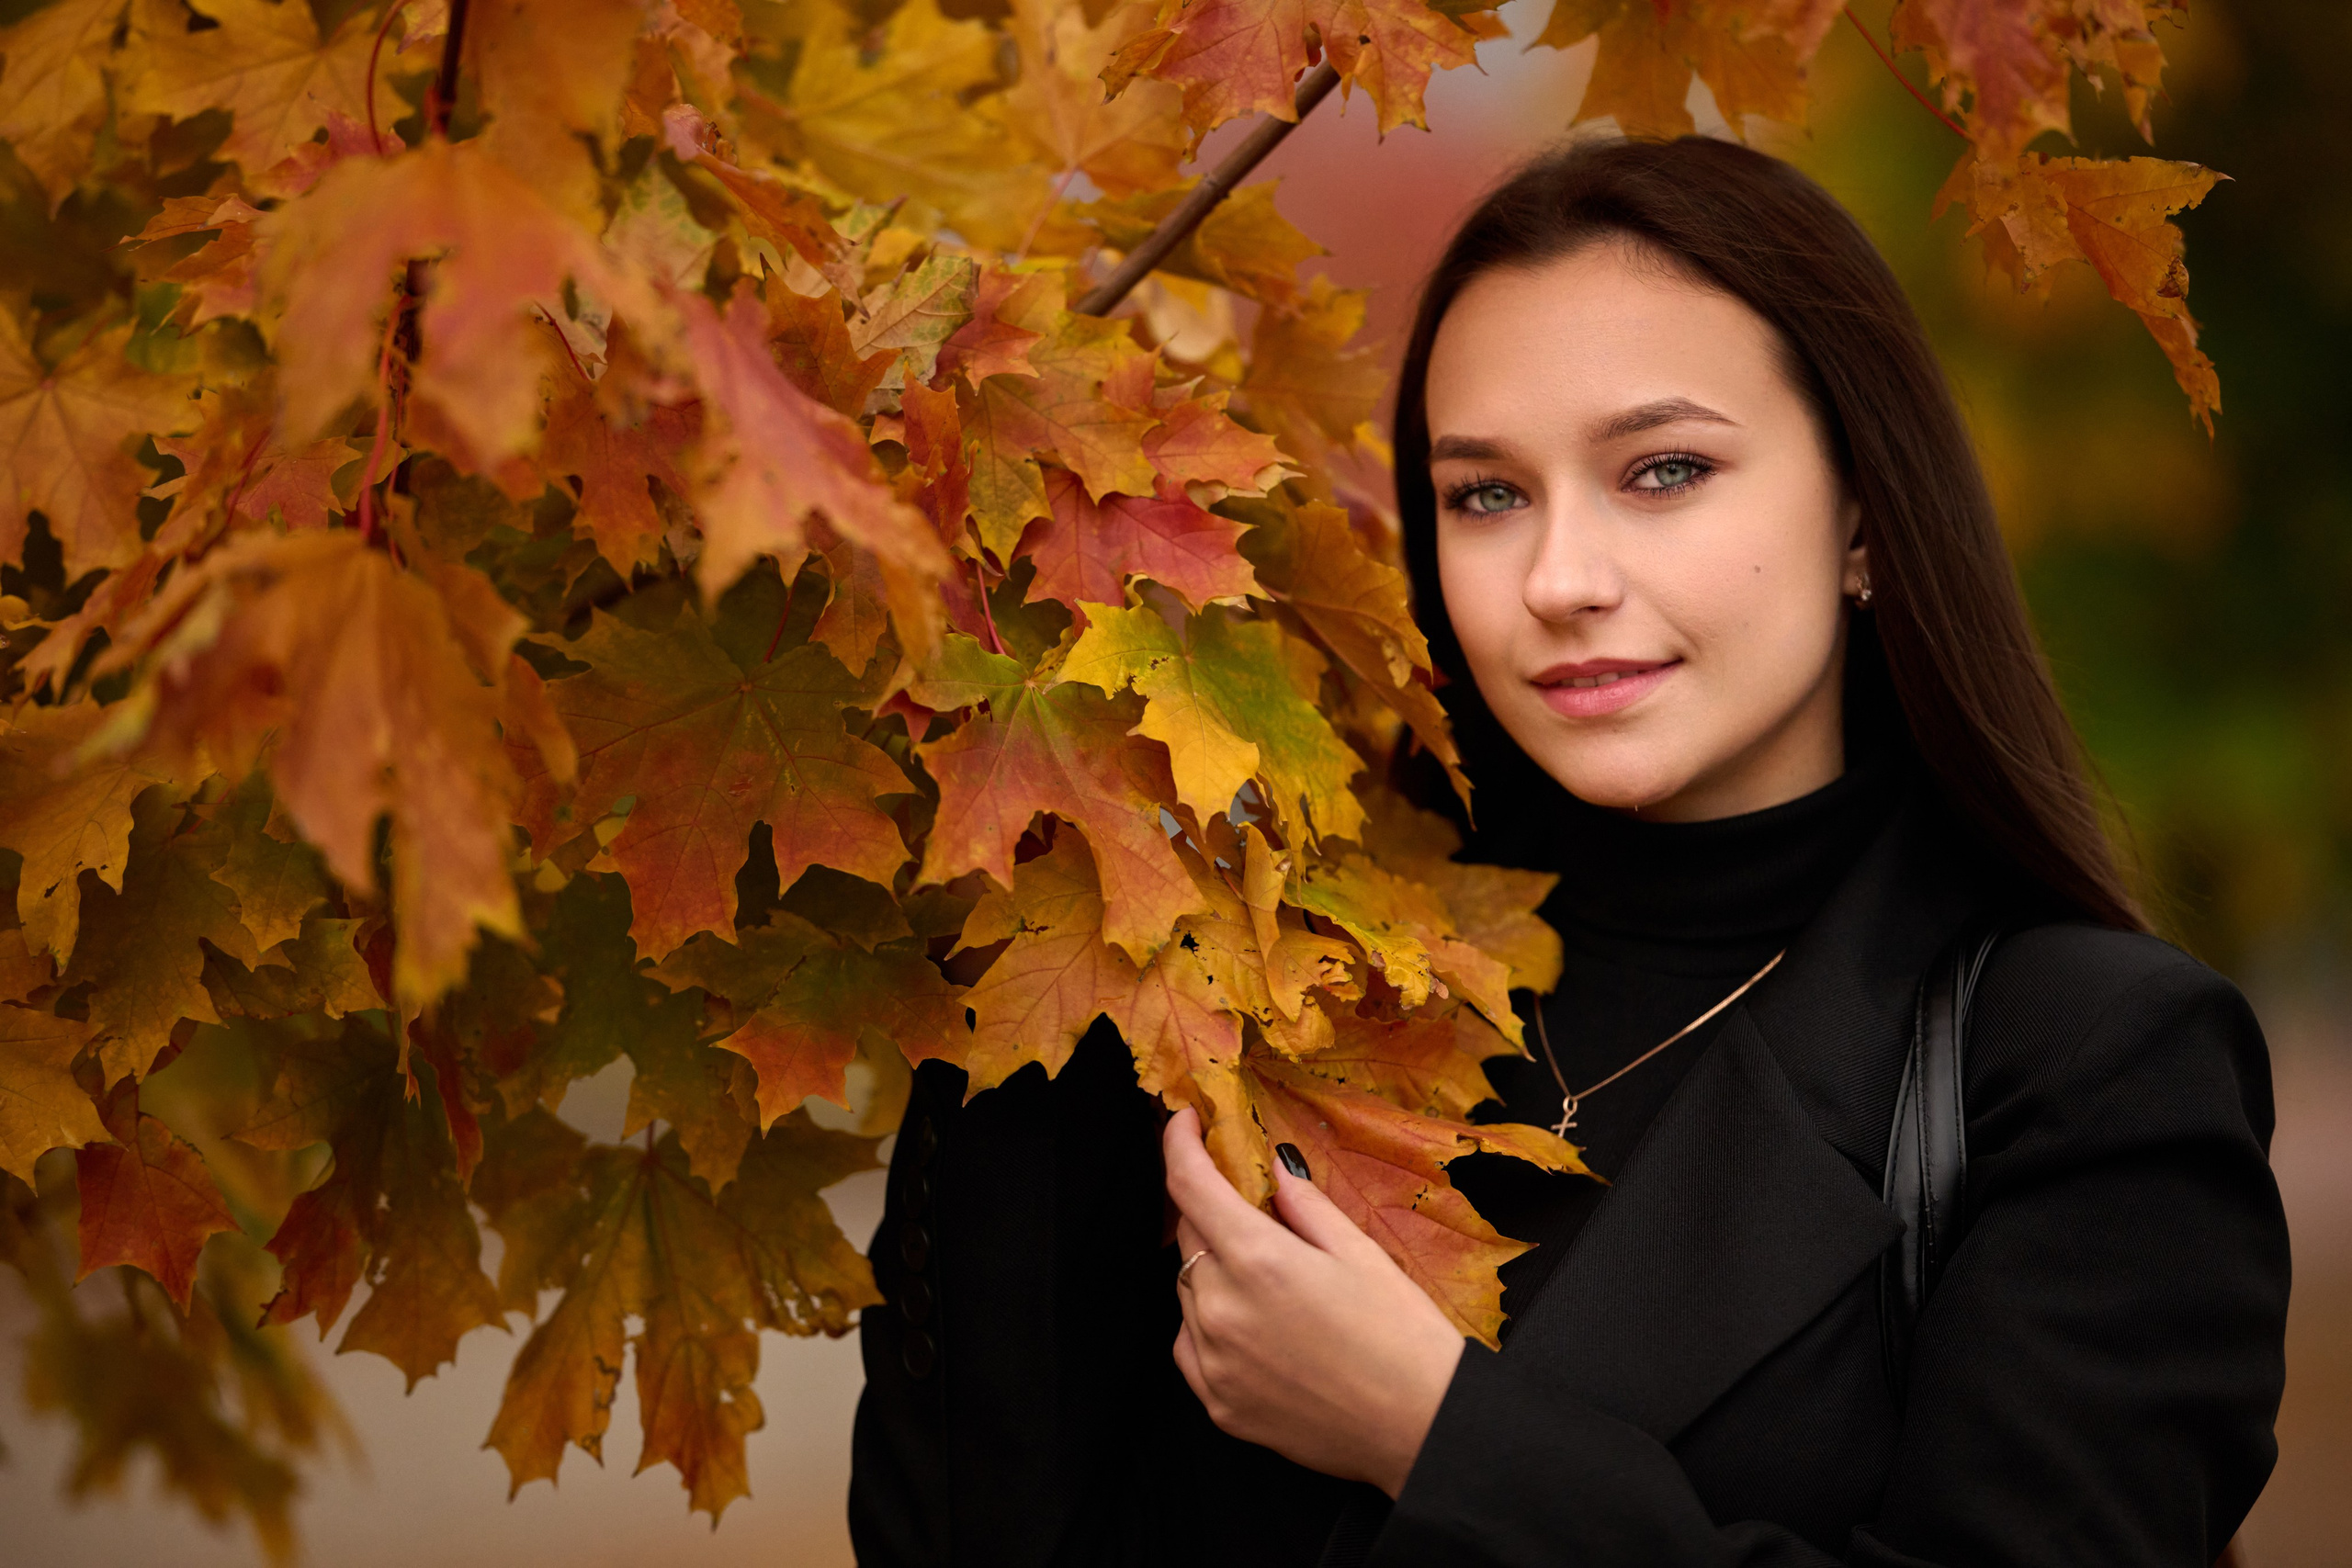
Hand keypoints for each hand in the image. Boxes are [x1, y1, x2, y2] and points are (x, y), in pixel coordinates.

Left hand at [1163, 1107, 1465, 1497]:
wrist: (1422, 1430)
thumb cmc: (1404, 1337)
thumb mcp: (1361, 1252)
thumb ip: (1304, 1206)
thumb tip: (1273, 1170)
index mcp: (1258, 1261)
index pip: (1189, 1185)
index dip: (1178, 1143)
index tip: (1183, 1122)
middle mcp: (1223, 1310)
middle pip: (1188, 1235)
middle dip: (1210, 1210)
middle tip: (1249, 1208)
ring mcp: (1214, 1362)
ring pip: (1187, 1289)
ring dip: (1213, 1269)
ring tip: (1270, 1281)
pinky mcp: (1218, 1404)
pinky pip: (1189, 1343)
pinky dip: (1209, 1323)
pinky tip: (1254, 1326)